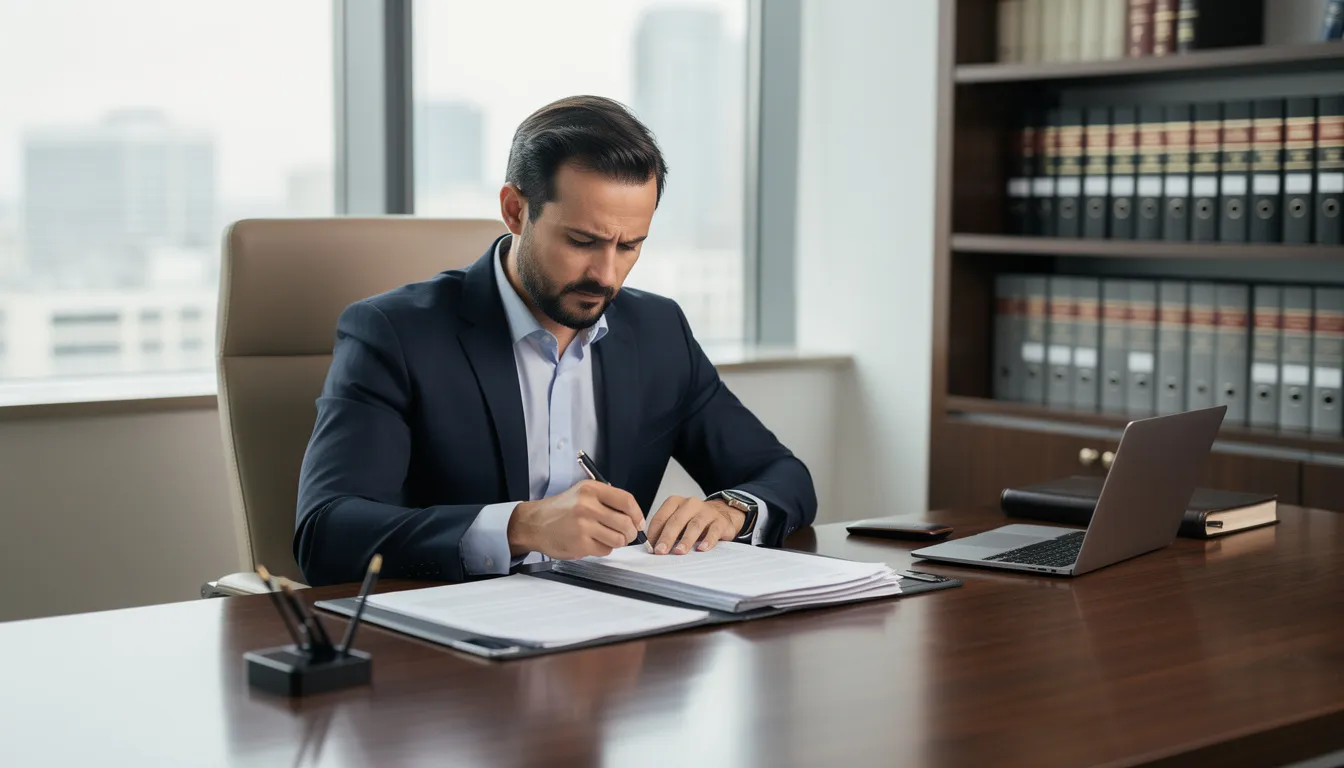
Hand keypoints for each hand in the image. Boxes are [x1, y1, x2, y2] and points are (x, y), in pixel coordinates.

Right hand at [508, 480, 644, 559]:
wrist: (535, 523)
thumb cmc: (561, 510)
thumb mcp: (583, 493)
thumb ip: (607, 500)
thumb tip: (634, 516)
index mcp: (591, 489)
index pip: (627, 501)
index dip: (637, 514)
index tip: (638, 522)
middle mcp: (588, 506)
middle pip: (626, 523)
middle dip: (630, 532)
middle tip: (626, 535)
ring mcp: (584, 525)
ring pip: (618, 539)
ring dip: (617, 542)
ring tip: (607, 538)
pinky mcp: (580, 543)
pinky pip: (605, 550)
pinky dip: (603, 549)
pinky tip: (592, 542)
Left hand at [646, 496, 744, 554]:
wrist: (723, 513)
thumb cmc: (695, 519)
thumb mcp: (679, 521)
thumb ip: (666, 531)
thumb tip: (653, 548)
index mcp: (676, 502)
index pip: (661, 517)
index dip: (654, 533)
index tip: (650, 547)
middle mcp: (690, 504)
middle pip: (676, 521)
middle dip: (667, 537)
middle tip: (661, 551)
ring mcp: (706, 512)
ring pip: (694, 525)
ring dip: (686, 540)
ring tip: (679, 551)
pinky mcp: (720, 521)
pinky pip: (714, 530)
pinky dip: (708, 540)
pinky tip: (702, 548)